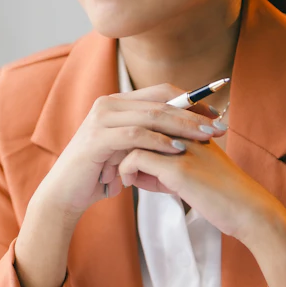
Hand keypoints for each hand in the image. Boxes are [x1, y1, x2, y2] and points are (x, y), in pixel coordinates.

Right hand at [30, 84, 225, 224]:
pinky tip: (178, 149)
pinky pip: (134, 135)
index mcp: (118, 103)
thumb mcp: (129, 151)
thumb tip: (187, 132)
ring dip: (182, 126)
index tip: (217, 115)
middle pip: (160, 101)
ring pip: (150, 115)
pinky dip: (159, 141)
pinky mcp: (96, 138)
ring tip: (206, 137)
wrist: (66, 193)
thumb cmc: (100, 174)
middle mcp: (108, 104)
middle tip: (219, 126)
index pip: (162, 92)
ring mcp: (100, 119)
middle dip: (194, 113)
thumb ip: (150, 137)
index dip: (191, 100)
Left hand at [116, 134, 285, 286]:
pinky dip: (126, 170)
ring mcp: (182, 146)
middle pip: (139, 122)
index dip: (132, 134)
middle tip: (109, 162)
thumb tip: (138, 169)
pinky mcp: (178, 168)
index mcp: (191, 128)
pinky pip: (136, 159)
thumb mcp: (192, 174)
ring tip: (117, 175)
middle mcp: (186, 131)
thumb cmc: (222, 197)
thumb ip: (166, 166)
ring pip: (134, 137)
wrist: (250, 212)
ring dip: (119, 156)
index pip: (150, 116)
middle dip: (120, 143)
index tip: (119, 153)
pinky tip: (129, 184)